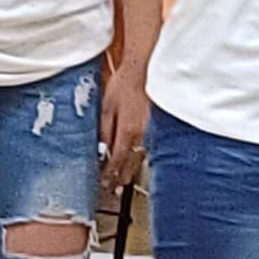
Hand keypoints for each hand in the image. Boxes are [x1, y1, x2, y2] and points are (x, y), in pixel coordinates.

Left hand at [99, 65, 148, 189]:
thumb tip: (101, 148)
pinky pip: (147, 148)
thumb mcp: (106, 106)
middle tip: (114, 189)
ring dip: (131, 170)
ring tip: (124, 180)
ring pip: (140, 158)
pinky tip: (138, 160)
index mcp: (127, 131)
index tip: (105, 184)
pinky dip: (140, 157)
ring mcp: (151, 132)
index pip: (117, 160)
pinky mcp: (156, 127)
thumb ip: (104, 129)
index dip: (110, 175)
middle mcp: (141, 135)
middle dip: (121, 178)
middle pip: (131, 164)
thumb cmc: (124, 84)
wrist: (145, 70)